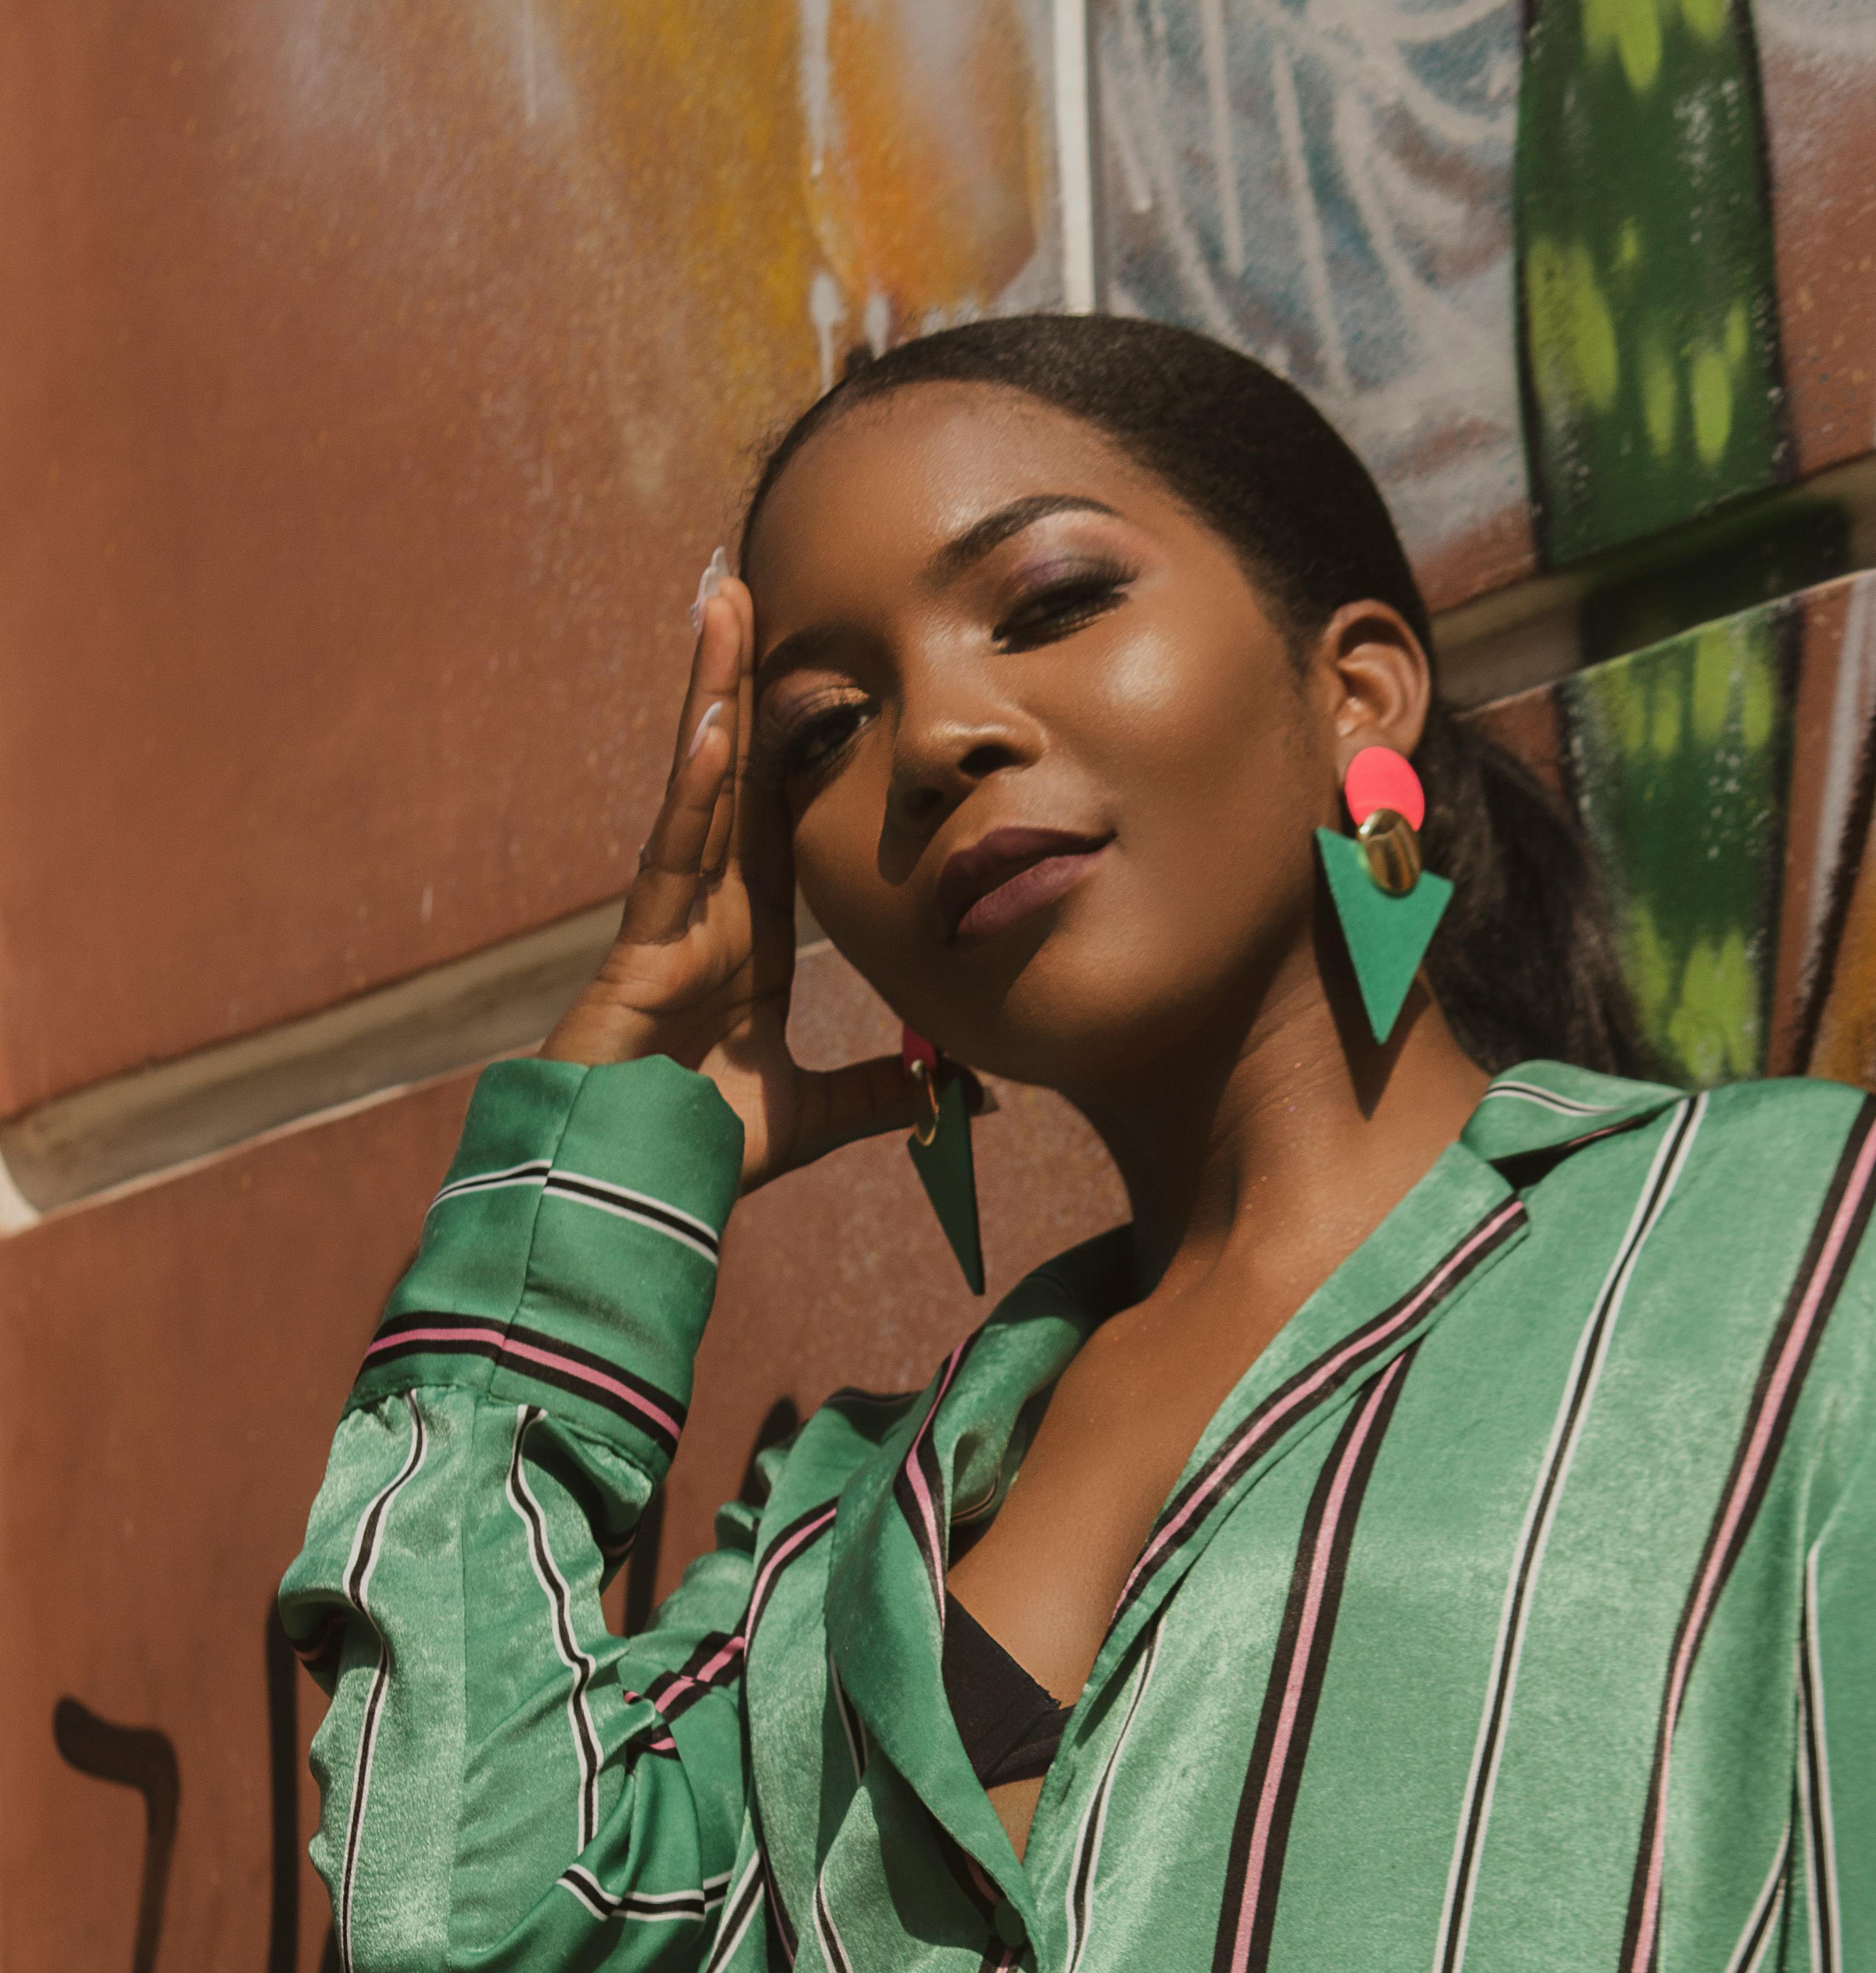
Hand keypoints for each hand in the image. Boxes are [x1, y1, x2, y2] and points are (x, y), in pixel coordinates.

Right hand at [540, 579, 945, 1191]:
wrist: (627, 1199)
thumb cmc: (694, 1155)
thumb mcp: (813, 1116)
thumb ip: (878, 1094)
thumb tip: (957, 1089)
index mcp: (745, 936)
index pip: (775, 814)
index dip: (789, 738)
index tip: (805, 661)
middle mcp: (705, 910)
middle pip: (732, 770)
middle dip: (739, 677)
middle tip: (746, 579)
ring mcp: (668, 920)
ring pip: (699, 784)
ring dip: (713, 693)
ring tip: (723, 599)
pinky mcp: (639, 949)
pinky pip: (672, 855)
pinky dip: (693, 793)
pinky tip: (712, 726)